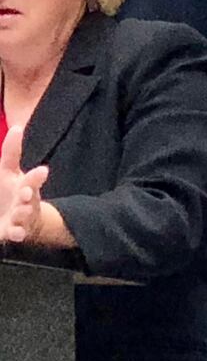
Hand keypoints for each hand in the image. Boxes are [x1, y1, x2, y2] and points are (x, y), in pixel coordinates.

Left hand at [0, 127, 48, 243]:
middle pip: (29, 197)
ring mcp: (21, 217)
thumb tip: (17, 126)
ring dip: (22, 213)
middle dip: (28, 194)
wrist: (17, 219)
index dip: (36, 176)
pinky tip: (15, 233)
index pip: (33, 179)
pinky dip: (17, 233)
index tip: (42, 171)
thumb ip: (11, 152)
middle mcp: (25, 201)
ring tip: (18, 212)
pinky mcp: (13, 231)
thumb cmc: (12, 191)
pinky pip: (16, 233)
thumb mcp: (9, 171)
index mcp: (25, 185)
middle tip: (26, 192)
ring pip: (23, 216)